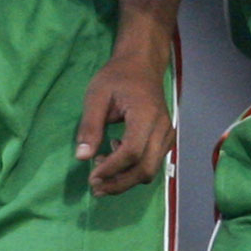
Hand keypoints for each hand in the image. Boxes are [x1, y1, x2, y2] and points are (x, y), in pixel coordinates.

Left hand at [75, 54, 175, 196]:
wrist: (142, 64)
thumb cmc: (117, 76)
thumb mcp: (97, 95)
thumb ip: (90, 126)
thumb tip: (82, 157)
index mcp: (146, 114)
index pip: (132, 152)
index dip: (112, 169)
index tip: (91, 176)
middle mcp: (162, 128)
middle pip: (145, 169)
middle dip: (119, 183)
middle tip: (95, 186)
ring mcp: (168, 134)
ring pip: (151, 170)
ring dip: (126, 179)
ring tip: (101, 170)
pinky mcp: (167, 138)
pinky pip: (153, 163)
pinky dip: (134, 169)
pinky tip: (115, 156)